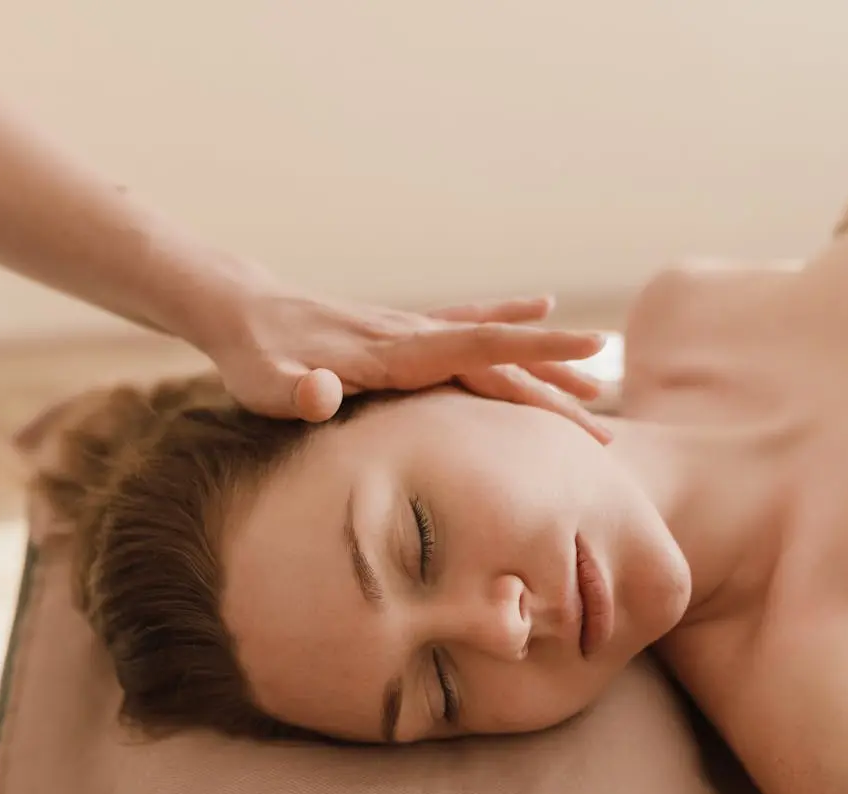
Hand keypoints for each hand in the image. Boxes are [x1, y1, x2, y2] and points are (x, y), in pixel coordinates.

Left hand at [200, 286, 613, 442]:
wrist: (242, 310)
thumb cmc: (255, 358)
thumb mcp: (266, 385)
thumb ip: (298, 392)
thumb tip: (322, 391)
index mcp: (397, 354)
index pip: (482, 350)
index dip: (539, 355)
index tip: (595, 353)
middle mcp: (416, 336)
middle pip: (502, 363)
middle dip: (557, 394)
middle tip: (605, 436)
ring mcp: (412, 329)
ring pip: (494, 347)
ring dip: (545, 367)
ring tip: (598, 386)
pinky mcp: (402, 331)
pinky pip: (467, 323)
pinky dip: (507, 317)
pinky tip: (537, 304)